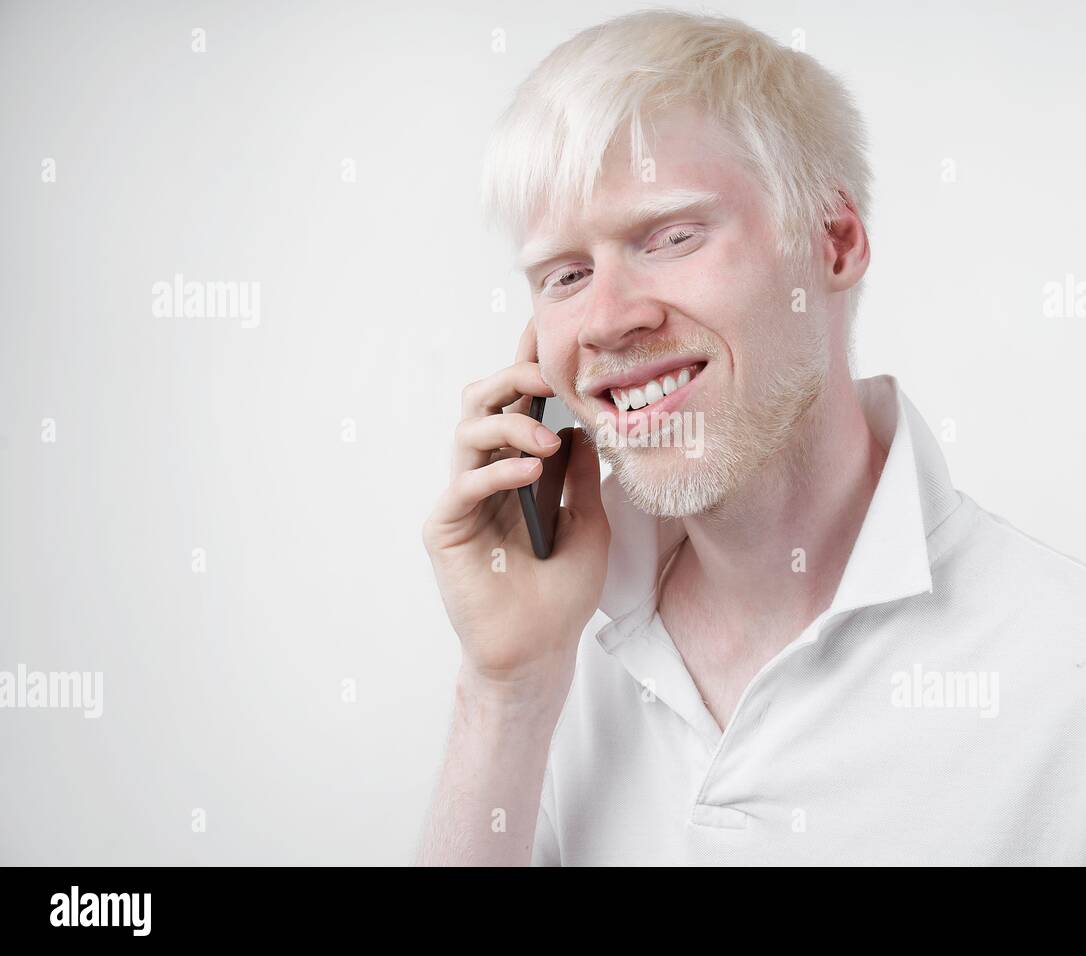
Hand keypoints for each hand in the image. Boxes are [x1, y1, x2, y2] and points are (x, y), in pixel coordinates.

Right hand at [422, 317, 609, 698]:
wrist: (538, 651)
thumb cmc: (562, 593)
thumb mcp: (590, 524)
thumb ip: (584, 476)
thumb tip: (589, 424)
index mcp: (518, 468)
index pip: (519, 406)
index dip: (526, 364)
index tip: (544, 324)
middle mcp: (485, 475)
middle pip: (483, 403)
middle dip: (513, 379)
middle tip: (546, 377)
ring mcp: (462, 499)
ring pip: (468, 432)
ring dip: (509, 424)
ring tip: (546, 439)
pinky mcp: (444, 528)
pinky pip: (463, 484)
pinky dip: (496, 471)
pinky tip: (530, 471)